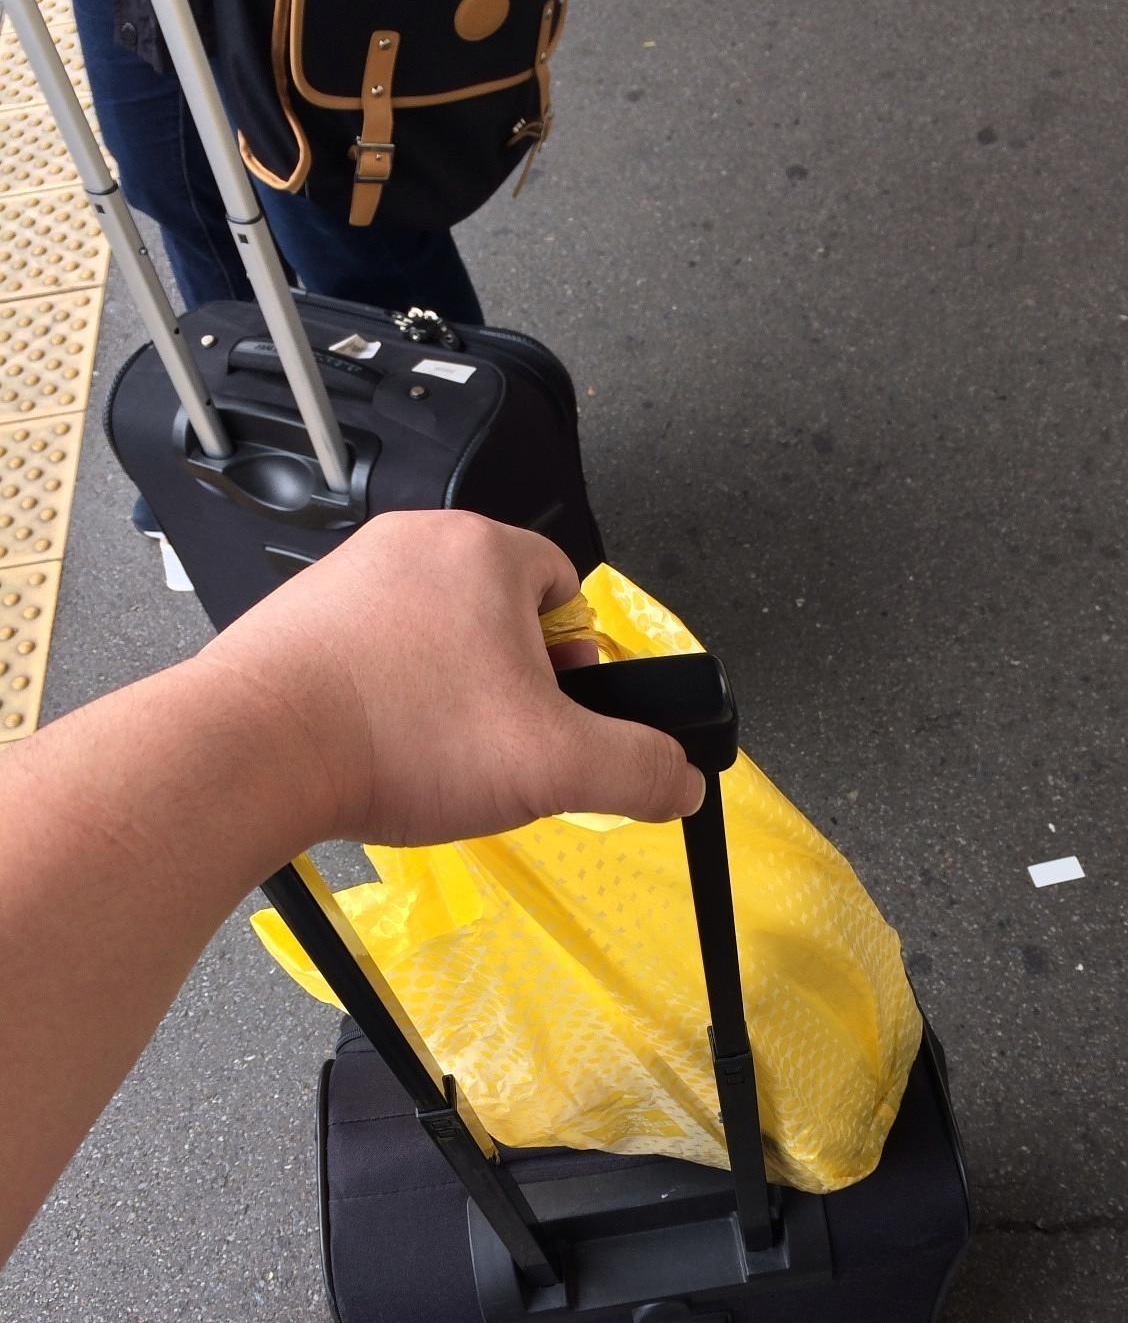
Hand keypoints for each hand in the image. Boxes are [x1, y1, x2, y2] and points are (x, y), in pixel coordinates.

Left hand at [199, 511, 704, 847]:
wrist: (254, 752)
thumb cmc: (402, 738)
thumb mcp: (553, 765)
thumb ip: (636, 769)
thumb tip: (679, 780)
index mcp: (484, 550)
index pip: (566, 583)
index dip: (576, 657)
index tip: (558, 710)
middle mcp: (414, 542)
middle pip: (500, 607)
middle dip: (512, 676)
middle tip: (500, 741)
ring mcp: (347, 573)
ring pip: (434, 628)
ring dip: (448, 685)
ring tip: (436, 752)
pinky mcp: (298, 614)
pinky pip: (372, 646)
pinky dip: (387, 691)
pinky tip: (380, 745)